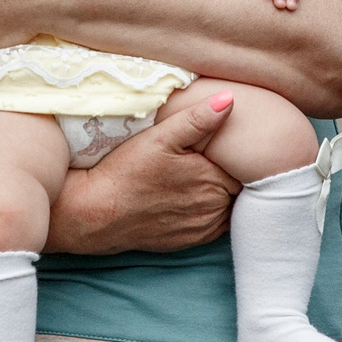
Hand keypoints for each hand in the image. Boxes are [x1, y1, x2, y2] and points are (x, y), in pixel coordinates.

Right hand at [47, 95, 239, 253]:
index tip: (221, 145)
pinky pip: (211, 226)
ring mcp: (201, 229)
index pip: (244, 167)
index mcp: (213, 181)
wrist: (96, 213)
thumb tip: (229, 100)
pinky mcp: (188, 242)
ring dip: (219, 195)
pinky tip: (188, 199)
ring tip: (199, 177)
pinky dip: (206, 212)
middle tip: (209, 158)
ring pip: (226, 208)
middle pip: (237, 189)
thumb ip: (199, 119)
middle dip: (229, 174)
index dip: (235, 154)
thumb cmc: (126, 172)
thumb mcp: (160, 137)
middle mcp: (213, 210)